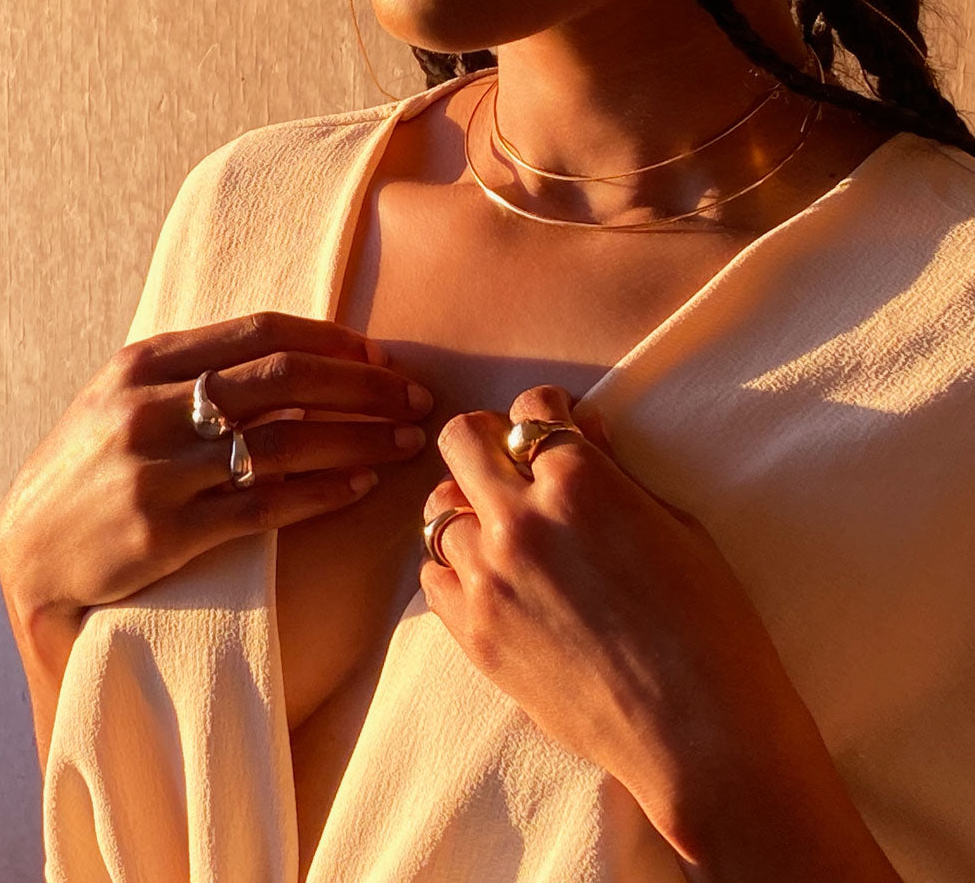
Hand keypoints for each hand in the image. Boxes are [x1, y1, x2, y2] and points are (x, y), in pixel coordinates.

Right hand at [0, 310, 433, 624]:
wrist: (31, 550)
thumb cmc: (94, 464)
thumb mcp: (127, 396)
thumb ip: (200, 370)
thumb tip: (303, 357)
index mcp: (144, 362)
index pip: (261, 332)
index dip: (332, 341)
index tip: (381, 355)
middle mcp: (150, 408)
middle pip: (283, 379)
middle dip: (363, 386)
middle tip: (414, 398)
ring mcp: (158, 471)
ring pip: (283, 442)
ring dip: (357, 439)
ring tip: (404, 443)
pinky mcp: (167, 532)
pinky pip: (263, 505)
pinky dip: (320, 493)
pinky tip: (359, 486)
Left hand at [419, 384, 820, 860]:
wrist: (698, 732)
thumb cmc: (709, 624)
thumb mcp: (677, 525)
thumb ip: (615, 472)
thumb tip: (582, 430)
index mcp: (578, 482)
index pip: (532, 409)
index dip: (550, 412)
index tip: (560, 427)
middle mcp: (519, 519)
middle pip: (463, 438)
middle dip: (490, 439)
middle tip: (516, 462)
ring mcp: (487, 579)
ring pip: (438, 506)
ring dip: (469, 505)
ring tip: (502, 526)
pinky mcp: (473, 633)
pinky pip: (432, 574)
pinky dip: (453, 564)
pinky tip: (488, 575)